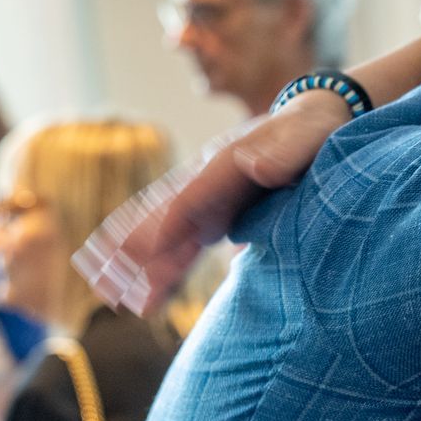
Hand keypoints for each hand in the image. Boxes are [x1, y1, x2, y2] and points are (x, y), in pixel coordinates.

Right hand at [75, 92, 350, 313]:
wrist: (320, 121)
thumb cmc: (315, 128)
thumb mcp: (307, 133)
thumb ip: (285, 150)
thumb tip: (256, 167)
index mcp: (224, 162)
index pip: (189, 198)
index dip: (167, 224)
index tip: (143, 251)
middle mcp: (206, 182)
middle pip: (160, 217)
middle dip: (130, 248)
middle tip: (101, 280)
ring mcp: (208, 201)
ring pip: (163, 235)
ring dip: (137, 265)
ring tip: (110, 295)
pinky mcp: (217, 218)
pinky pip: (184, 247)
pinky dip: (164, 271)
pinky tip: (148, 298)